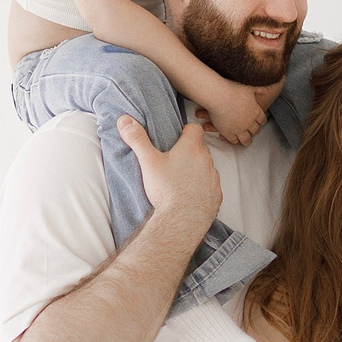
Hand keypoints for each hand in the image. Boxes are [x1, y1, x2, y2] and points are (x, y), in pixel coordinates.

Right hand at [116, 117, 222, 238]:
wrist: (182, 221)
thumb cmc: (166, 190)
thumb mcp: (148, 162)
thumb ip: (137, 139)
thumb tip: (125, 120)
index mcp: (191, 148)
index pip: (194, 128)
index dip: (186, 130)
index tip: (177, 137)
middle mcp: (207, 160)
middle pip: (200, 148)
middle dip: (190, 151)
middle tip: (174, 159)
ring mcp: (214, 178)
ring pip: (207, 167)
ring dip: (197, 170)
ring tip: (180, 179)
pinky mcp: (216, 195)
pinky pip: (211, 186)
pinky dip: (203, 188)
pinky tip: (189, 195)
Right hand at [195, 77, 272, 146]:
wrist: (219, 95)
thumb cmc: (233, 89)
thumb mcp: (250, 87)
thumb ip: (261, 89)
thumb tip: (270, 88)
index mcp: (255, 111)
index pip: (261, 119)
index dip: (261, 121)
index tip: (261, 123)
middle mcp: (249, 122)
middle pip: (255, 130)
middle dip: (255, 131)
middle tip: (254, 132)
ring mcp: (239, 128)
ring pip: (245, 138)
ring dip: (247, 141)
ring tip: (247, 142)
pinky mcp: (228, 132)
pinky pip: (233, 140)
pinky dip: (234, 141)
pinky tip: (234, 141)